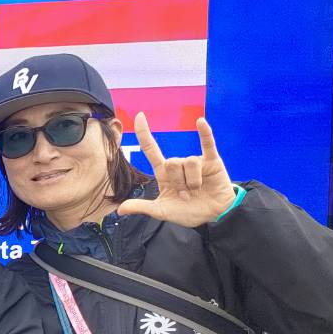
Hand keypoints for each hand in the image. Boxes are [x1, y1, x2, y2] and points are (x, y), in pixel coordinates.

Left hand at [117, 114, 236, 226]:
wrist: (213, 217)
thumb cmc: (188, 212)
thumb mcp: (161, 211)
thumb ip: (142, 207)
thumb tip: (120, 210)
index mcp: (164, 173)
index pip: (151, 150)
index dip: (144, 134)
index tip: (139, 116)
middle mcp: (179, 165)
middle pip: (171, 162)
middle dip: (179, 182)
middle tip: (186, 194)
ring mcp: (196, 161)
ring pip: (189, 162)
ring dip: (193, 181)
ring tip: (197, 190)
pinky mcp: (212, 161)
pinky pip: (207, 144)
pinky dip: (205, 133)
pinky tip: (200, 122)